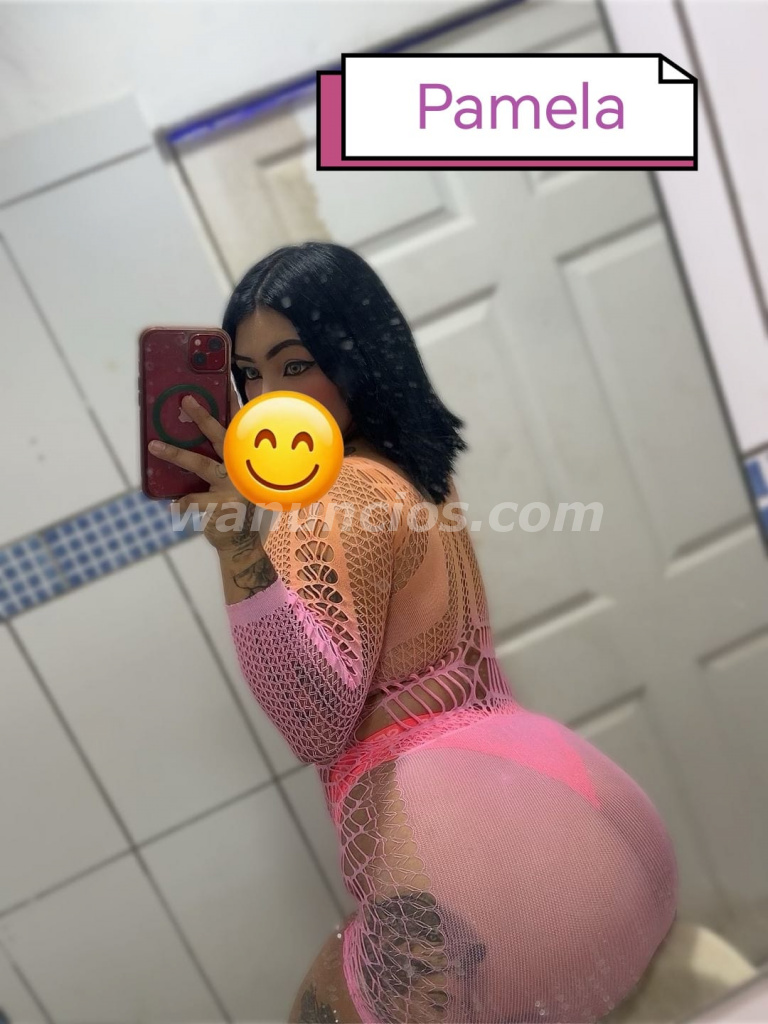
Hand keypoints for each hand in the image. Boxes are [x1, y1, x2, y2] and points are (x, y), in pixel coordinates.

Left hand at [148, 395, 259, 550]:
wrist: (241, 543)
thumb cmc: (233, 505)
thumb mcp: (236, 479)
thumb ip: (225, 460)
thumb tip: (198, 435)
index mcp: (247, 460)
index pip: (241, 428)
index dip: (235, 407)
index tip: (227, 386)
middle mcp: (243, 469)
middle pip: (222, 437)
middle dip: (203, 417)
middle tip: (185, 400)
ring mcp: (234, 486)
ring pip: (201, 464)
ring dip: (175, 454)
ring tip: (154, 445)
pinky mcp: (223, 506)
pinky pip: (194, 500)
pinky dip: (182, 504)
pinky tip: (173, 507)